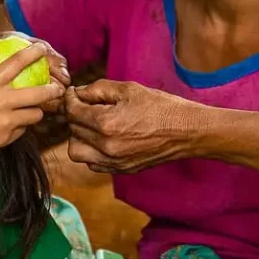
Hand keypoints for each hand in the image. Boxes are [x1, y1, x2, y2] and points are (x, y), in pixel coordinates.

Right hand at [0, 36, 65, 159]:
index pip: (17, 63)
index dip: (33, 53)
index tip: (42, 49)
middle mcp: (2, 102)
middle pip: (38, 94)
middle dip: (53, 89)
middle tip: (58, 86)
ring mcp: (6, 122)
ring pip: (35, 114)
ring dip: (38, 109)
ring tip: (37, 105)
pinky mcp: (6, 138)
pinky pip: (23, 129)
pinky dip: (22, 123)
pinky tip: (18, 120)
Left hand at [65, 79, 204, 172]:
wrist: (187, 130)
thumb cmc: (159, 106)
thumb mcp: (127, 88)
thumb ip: (97, 89)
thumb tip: (77, 93)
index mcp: (106, 124)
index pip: (72, 111)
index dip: (71, 98)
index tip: (75, 93)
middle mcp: (106, 147)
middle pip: (72, 130)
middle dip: (76, 115)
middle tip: (86, 104)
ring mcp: (114, 162)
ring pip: (77, 152)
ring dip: (78, 136)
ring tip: (92, 124)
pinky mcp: (121, 170)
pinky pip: (93, 164)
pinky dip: (91, 151)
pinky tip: (102, 138)